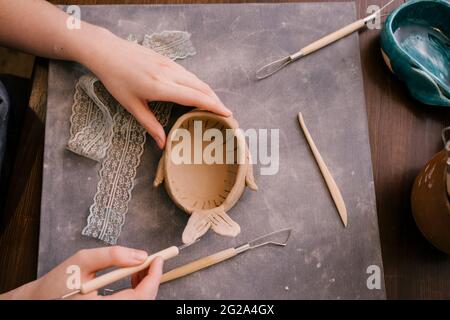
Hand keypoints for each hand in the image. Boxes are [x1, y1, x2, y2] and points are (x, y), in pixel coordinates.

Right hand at [0, 246, 162, 299]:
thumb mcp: (83, 260)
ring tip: (142, 264)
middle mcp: (108, 311)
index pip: (141, 297)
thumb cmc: (58, 281)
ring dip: (145, 284)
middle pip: (143, 301)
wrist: (39, 300)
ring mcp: (110, 312)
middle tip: (154, 259)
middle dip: (152, 279)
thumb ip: (113, 255)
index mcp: (103, 306)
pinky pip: (130, 303)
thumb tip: (141, 255)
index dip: (154, 277)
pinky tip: (132, 275)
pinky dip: (136, 290)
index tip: (160, 259)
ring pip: (139, 302)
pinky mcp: (109, 310)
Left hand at [80, 28, 231, 147]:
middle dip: (217, 101)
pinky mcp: (167, 61)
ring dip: (210, 92)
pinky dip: (199, 85)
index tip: (228, 114)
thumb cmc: (116, 80)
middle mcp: (169, 74)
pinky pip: (189, 74)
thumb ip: (150, 125)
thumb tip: (163, 144)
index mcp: (161, 87)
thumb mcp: (132, 106)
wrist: (108, 52)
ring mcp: (170, 65)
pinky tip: (200, 93)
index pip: (195, 97)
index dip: (214, 106)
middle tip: (227, 115)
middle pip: (202, 87)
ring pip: (197, 79)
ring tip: (217, 106)